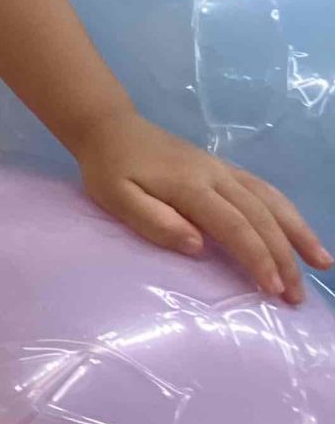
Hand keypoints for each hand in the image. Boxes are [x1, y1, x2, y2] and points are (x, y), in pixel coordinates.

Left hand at [74, 112, 328, 303]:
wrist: (110, 127)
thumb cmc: (109, 168)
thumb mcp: (116, 197)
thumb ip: (154, 221)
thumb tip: (197, 247)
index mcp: (190, 185)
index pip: (235, 225)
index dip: (257, 257)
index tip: (273, 288)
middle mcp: (216, 175)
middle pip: (261, 216)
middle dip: (284, 257)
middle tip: (297, 296)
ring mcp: (223, 169)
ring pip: (272, 200)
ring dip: (299, 232)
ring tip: (322, 263)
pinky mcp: (224, 169)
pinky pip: (265, 190)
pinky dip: (287, 212)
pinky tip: (299, 232)